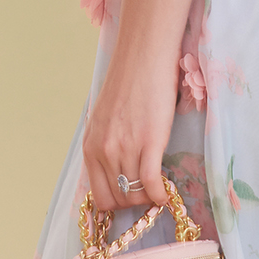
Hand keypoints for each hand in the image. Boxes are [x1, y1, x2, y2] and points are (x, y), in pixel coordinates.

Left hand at [82, 40, 179, 215]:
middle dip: (134, 201)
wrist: (143, 56)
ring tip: (159, 189)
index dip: (118, 202)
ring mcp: (126, 147)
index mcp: (90, 147)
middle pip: (119, 199)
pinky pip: (152, 183)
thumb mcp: (103, 119)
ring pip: (136, 193)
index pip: (100, 197)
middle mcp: (104, 151)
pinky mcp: (149, 141)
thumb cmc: (127, 82)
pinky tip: (167, 194)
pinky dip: (160, 195)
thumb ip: (106, 145)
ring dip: (149, 197)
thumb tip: (117, 170)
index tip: (132, 195)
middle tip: (148, 192)